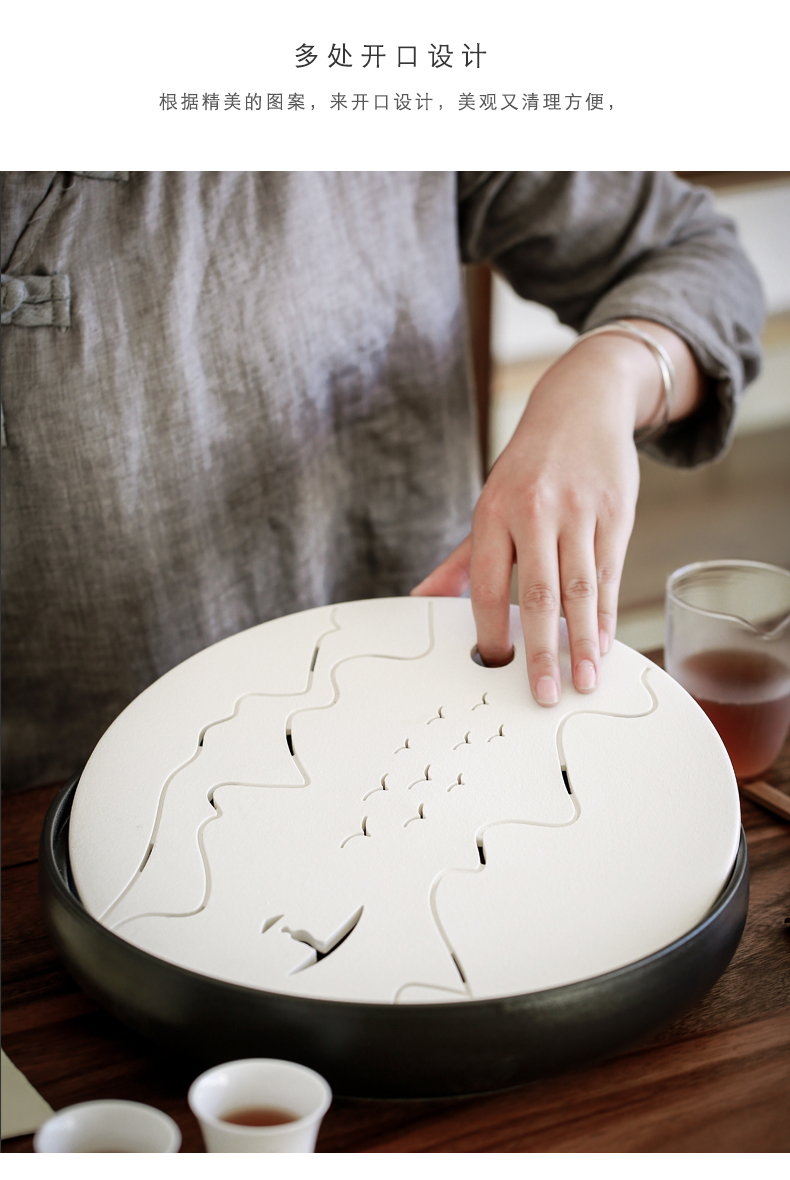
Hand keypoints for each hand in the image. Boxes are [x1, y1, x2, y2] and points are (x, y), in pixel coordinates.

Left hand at [412, 321, 704, 703]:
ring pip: (580, 589)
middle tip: (545, 693)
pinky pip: (608, 574)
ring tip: (584, 678)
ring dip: (583, 641)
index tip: (495, 661)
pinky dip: (606, 613)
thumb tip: (421, 599)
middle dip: (540, 650)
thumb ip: (461, 561)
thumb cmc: (529, 468)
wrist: (581, 405)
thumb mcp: (490, 506)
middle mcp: (535, 511)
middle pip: (537, 593)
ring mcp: (579, 511)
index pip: (486, 582)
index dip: (490, 627)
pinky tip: (604, 642)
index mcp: (494, 512)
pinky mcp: (615, 513)